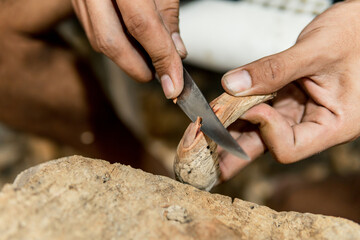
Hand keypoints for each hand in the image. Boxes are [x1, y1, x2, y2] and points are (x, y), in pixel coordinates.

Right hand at [71, 0, 186, 98]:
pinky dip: (115, 44)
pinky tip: (133, 45)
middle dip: (136, 67)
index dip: (161, 59)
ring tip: (149, 61)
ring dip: (127, 58)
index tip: (174, 84)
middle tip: (157, 76)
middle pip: (110, 41)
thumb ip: (168, 15)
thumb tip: (177, 53)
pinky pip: (93, 30)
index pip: (142, 26)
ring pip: (99, 39)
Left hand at [219, 0, 359, 179]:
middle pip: (267, 145)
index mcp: (334, 124)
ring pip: (259, 130)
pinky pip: (258, 109)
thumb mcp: (317, 50)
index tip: (251, 107)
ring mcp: (298, 112)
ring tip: (201, 145)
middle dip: (233, 150)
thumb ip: (275, 69)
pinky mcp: (287, 99)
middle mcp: (313, 124)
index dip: (266, 130)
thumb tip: (233, 85)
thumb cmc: (356, 34)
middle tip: (203, 160)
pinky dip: (238, 110)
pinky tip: (217, 118)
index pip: (289, 146)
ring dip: (230, 134)